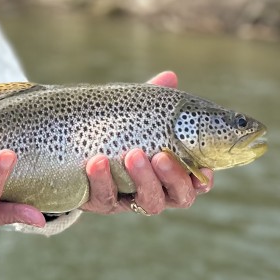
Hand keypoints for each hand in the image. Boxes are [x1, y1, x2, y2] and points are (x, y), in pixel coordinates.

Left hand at [81, 70, 213, 215]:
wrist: (76, 150)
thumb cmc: (119, 133)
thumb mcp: (136, 117)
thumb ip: (154, 101)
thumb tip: (169, 77)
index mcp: (170, 174)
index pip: (196, 184)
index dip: (203, 180)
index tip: (204, 169)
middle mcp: (157, 192)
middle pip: (178, 197)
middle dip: (172, 177)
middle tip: (160, 156)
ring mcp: (130, 201)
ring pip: (147, 202)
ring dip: (143, 180)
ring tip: (132, 154)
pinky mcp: (101, 203)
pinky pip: (105, 198)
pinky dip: (102, 180)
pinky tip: (97, 161)